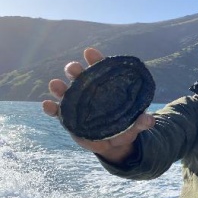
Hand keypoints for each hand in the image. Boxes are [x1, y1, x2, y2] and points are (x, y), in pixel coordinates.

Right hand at [42, 48, 154, 162]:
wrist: (114, 144)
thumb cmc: (126, 126)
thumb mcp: (135, 124)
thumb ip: (141, 121)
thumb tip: (150, 120)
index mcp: (107, 86)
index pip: (101, 68)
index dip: (95, 59)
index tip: (90, 52)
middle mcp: (89, 91)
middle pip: (80, 76)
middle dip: (75, 70)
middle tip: (74, 68)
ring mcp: (77, 104)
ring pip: (65, 91)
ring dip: (59, 86)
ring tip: (56, 84)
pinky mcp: (68, 118)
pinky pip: (57, 111)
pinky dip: (51, 108)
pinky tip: (47, 105)